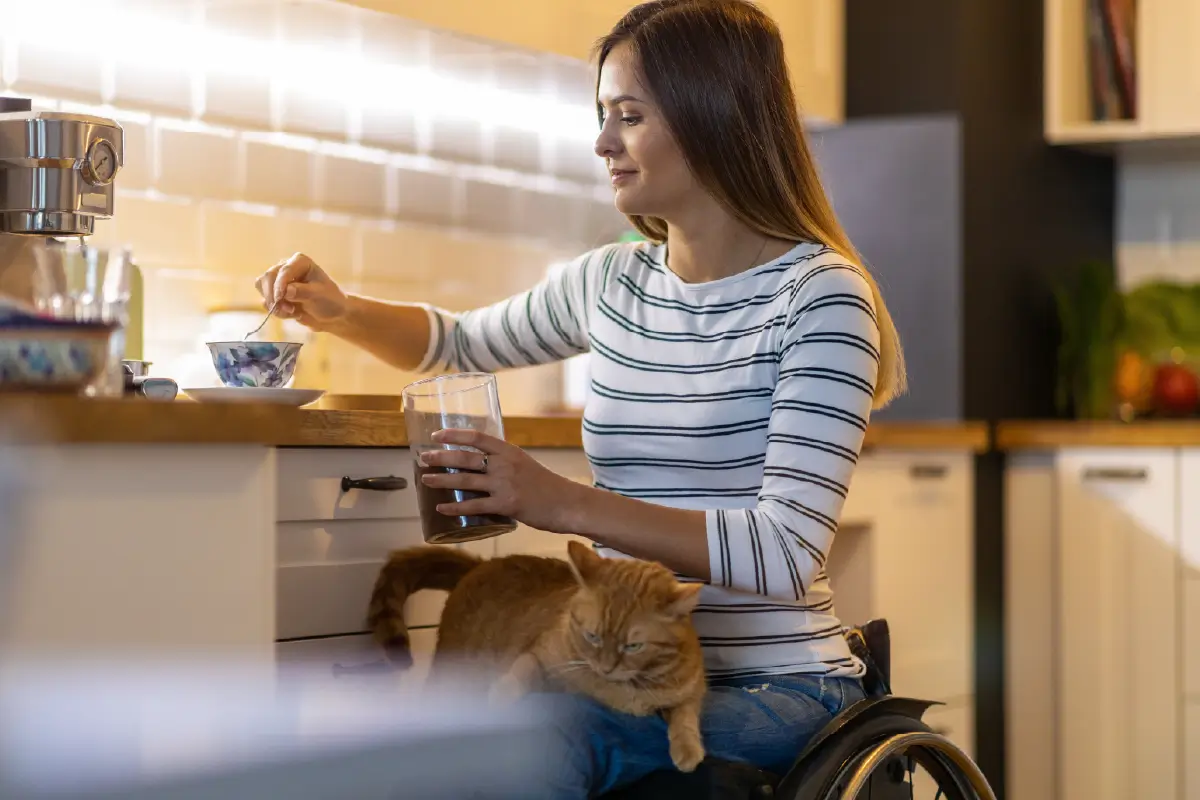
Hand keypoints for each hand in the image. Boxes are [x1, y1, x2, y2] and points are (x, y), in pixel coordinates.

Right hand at [254, 253, 348, 329]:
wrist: (332, 315)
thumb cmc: (330, 300)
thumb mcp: (319, 295)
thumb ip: (302, 292)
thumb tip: (286, 291)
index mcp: (300, 262)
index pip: (284, 270)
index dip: (279, 285)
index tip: (280, 298)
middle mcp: (287, 267)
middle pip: (267, 277)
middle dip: (274, 296)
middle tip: (288, 310)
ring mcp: (279, 280)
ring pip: (262, 288)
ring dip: (274, 303)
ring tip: (292, 312)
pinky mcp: (276, 294)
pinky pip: (266, 301)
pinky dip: (276, 310)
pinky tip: (292, 314)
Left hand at [418, 429, 581, 532]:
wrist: (567, 503)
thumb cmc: (545, 485)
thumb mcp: (525, 464)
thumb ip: (503, 463)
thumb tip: (480, 465)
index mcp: (509, 451)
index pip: (477, 437)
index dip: (455, 435)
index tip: (437, 435)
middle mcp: (505, 465)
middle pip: (466, 458)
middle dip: (441, 457)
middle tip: (423, 458)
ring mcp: (505, 485)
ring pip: (466, 480)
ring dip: (442, 480)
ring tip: (425, 480)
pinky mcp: (506, 505)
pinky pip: (475, 505)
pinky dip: (455, 507)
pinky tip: (441, 507)